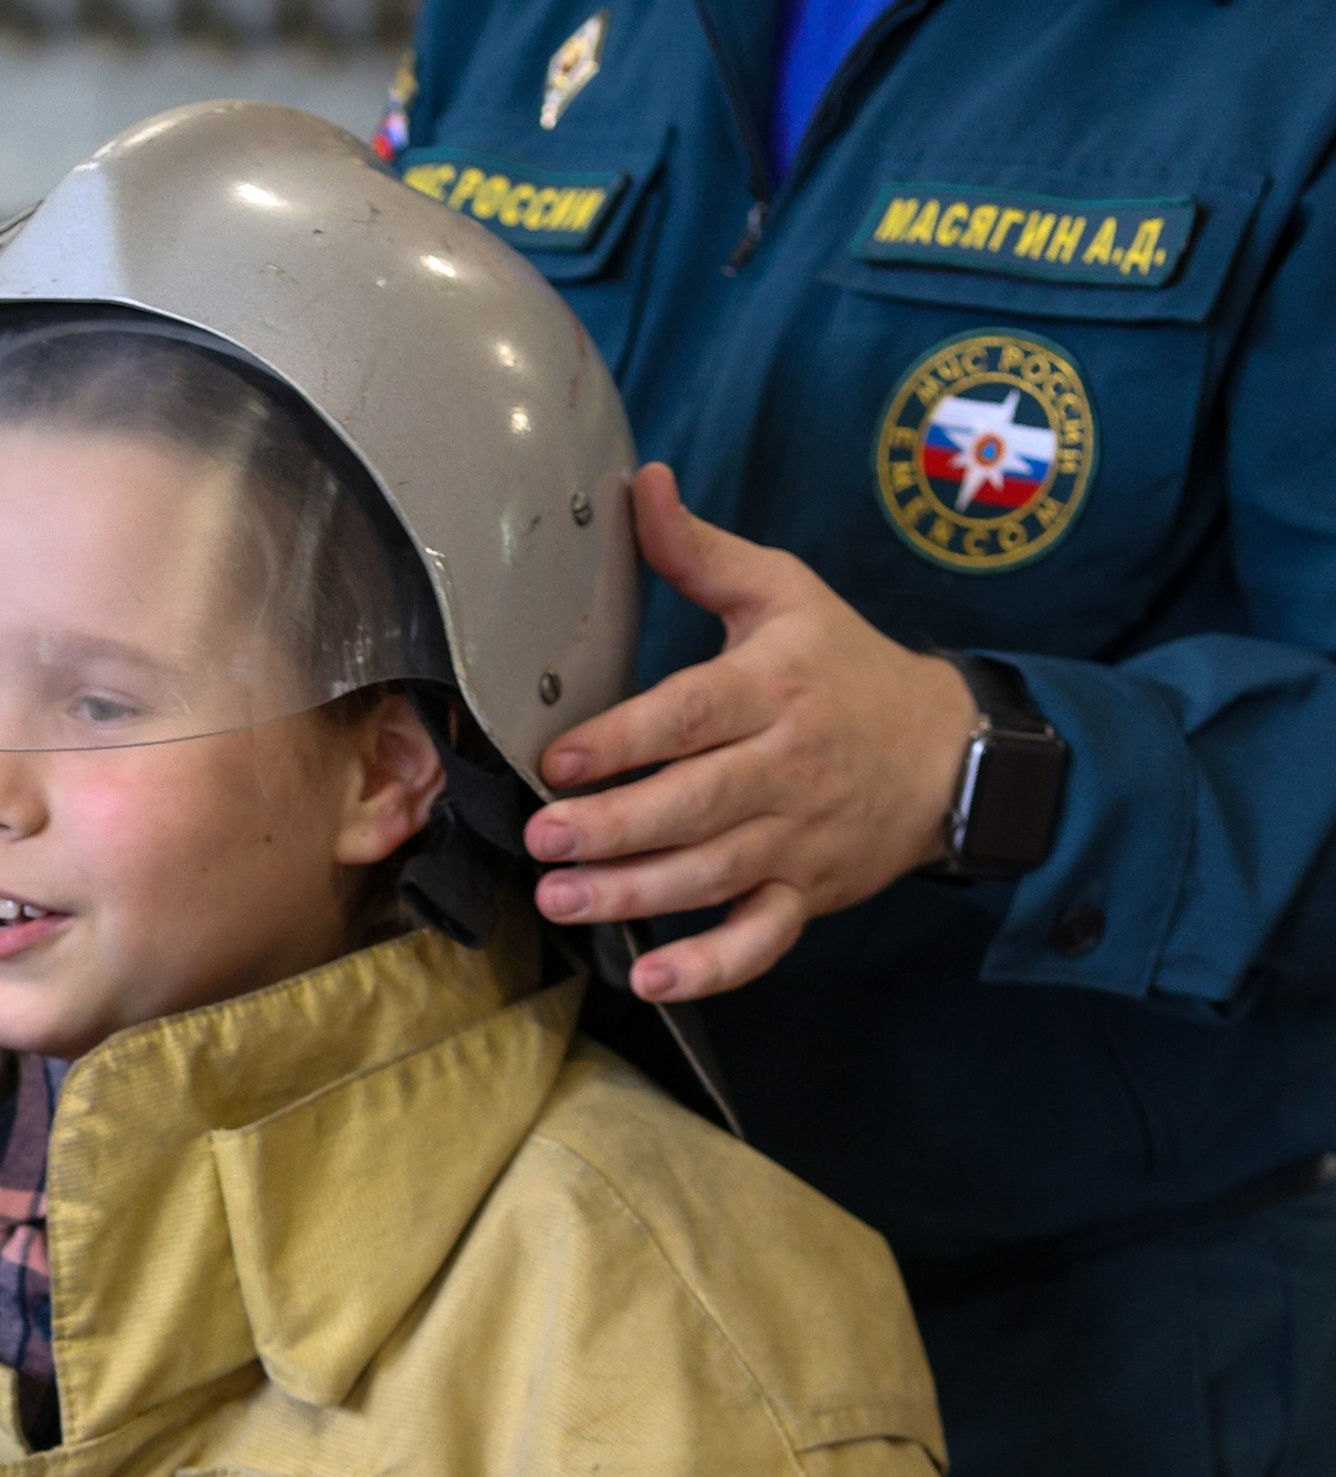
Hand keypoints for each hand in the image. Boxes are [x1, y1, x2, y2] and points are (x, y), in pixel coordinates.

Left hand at [523, 464, 978, 1002]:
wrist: (946, 752)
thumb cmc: (844, 666)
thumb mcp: (784, 593)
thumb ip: (700, 553)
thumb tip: (641, 486)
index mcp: (774, 687)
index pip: (691, 715)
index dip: (624, 739)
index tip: (558, 761)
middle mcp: (787, 767)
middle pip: (694, 804)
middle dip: (614, 829)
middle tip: (543, 843)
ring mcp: (798, 840)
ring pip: (712, 875)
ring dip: (634, 896)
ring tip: (562, 902)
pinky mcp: (807, 895)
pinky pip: (760, 941)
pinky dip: (710, 968)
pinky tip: (652, 978)